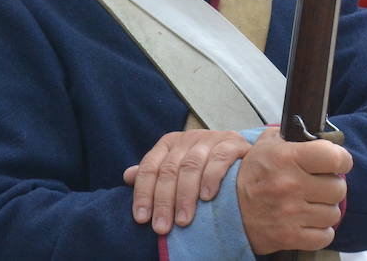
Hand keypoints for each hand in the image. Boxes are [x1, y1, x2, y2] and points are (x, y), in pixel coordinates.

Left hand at [122, 130, 251, 233]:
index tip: (142, 219)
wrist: (239, 152)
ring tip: (182, 220)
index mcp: (169, 143)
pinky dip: (211, 178)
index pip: (150, 167)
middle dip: (163, 201)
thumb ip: (154, 172)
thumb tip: (127, 176)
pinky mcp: (232, 143)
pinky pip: (219, 158)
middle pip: (169, 170)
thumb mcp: (176, 166)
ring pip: (191, 166)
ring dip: (185, 195)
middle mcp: (188, 138)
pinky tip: (207, 197)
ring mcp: (210, 139)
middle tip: (162, 227)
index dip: (144, 193)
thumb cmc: (203, 165)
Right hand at [237, 127, 351, 254]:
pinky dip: (321, 231)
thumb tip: (318, 133)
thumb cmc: (251, 176)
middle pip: (338, 188)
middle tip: (320, 186)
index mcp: (287, 158)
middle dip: (332, 186)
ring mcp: (291, 213)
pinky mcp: (290, 236)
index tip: (338, 163)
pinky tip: (310, 221)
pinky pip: (325, 236)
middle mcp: (291, 185)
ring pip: (333, 213)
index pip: (334, 157)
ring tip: (312, 204)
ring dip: (325, 209)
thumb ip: (292, 136)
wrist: (226, 210)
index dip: (342, 160)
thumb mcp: (265, 145)